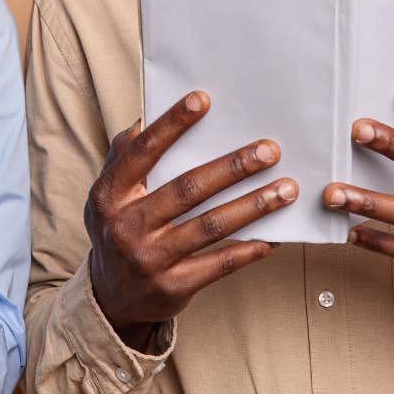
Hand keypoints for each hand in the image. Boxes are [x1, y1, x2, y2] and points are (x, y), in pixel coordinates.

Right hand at [84, 91, 297, 349]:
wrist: (111, 294)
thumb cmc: (118, 227)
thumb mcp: (108, 192)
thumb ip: (123, 155)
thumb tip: (145, 118)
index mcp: (109, 194)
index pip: (143, 152)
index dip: (172, 124)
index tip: (203, 99)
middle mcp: (126, 226)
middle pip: (187, 189)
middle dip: (233, 167)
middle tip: (269, 150)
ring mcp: (150, 259)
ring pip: (211, 225)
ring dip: (254, 205)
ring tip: (286, 188)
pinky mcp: (174, 286)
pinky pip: (221, 263)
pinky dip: (251, 248)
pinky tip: (276, 233)